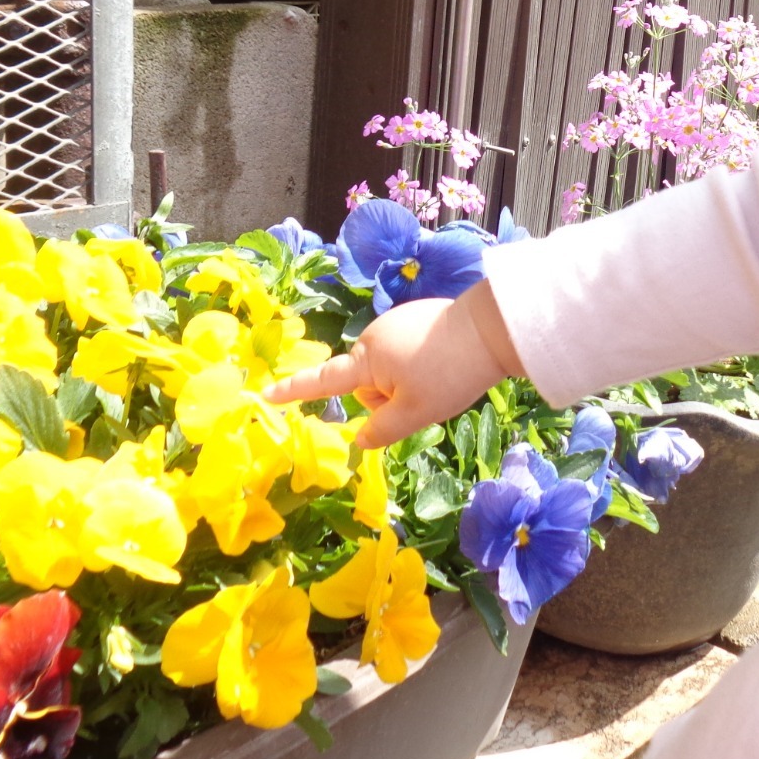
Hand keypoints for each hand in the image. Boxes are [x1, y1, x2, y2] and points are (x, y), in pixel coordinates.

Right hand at [264, 284, 520, 448]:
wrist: (494, 328)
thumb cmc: (450, 372)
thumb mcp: (415, 412)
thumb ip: (383, 430)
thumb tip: (360, 440)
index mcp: (367, 359)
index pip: (323, 381)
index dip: (294, 391)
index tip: (265, 394)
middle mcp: (375, 336)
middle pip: (368, 384)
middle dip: (388, 398)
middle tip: (424, 398)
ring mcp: (398, 323)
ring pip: (390, 371)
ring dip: (407, 383)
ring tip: (441, 378)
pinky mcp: (419, 317)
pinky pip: (407, 353)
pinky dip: (421, 365)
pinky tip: (446, 363)